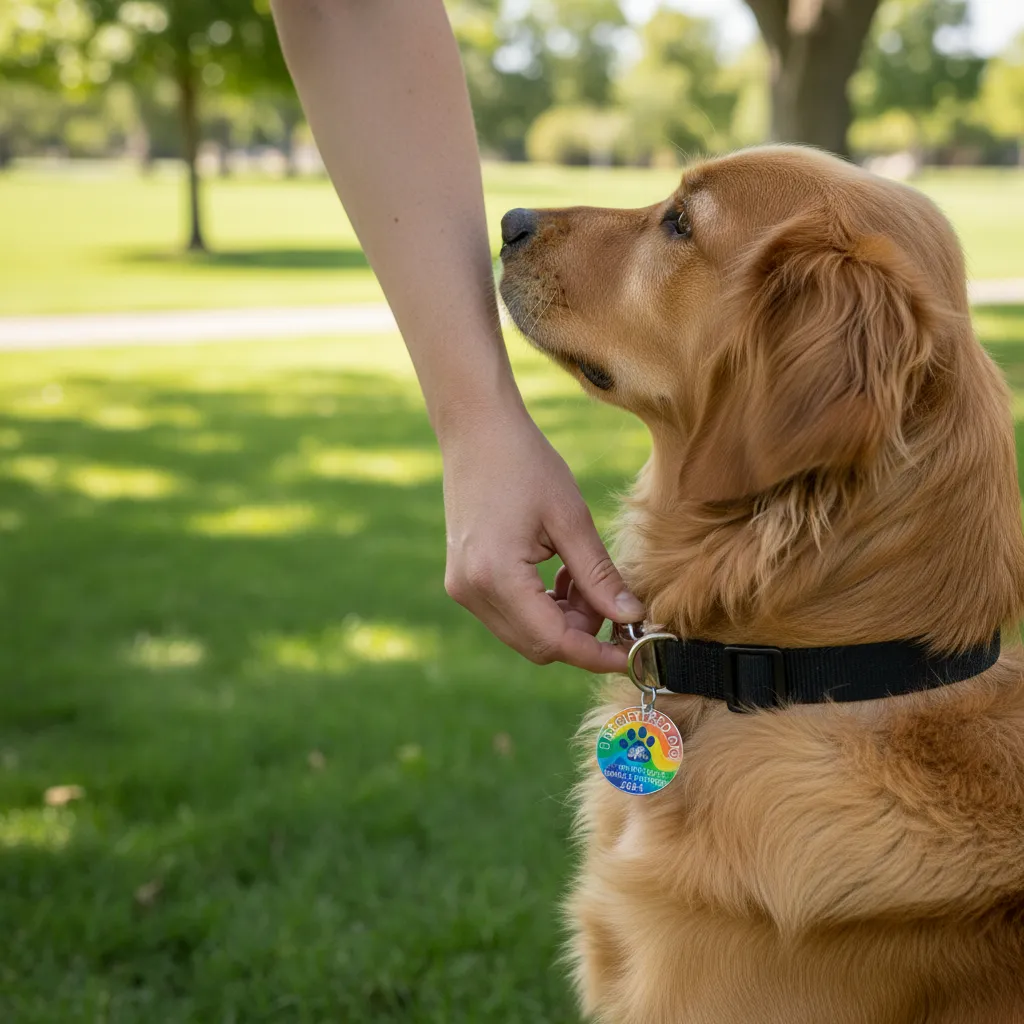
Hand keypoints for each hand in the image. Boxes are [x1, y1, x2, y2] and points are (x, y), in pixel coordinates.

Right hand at [441, 405, 644, 671]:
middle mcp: (471, 592)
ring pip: (526, 633)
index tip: (634, 650)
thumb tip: (630, 618)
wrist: (476, 430)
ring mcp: (463, 588)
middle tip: (612, 596)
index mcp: (495, 577)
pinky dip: (543, 606)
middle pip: (539, 644)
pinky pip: (511, 614)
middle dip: (582, 632)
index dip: (597, 653)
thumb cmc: (525, 463)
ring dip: (564, 618)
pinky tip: (560, 572)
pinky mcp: (465, 581)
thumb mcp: (571, 518)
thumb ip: (599, 575)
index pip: (553, 641)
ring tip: (584, 574)